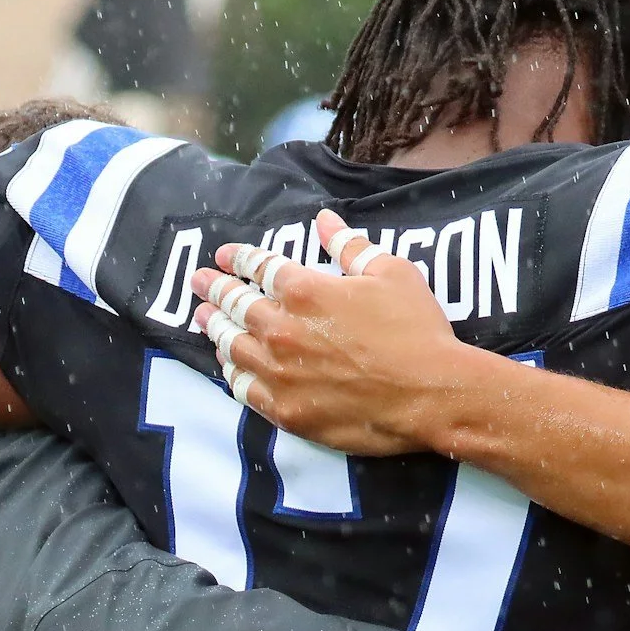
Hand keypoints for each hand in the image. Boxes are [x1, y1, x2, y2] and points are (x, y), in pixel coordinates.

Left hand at [188, 209, 485, 455]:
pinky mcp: (286, 410)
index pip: (259, 267)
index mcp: (305, 290)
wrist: (430, 395)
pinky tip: (228, 366)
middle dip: (214, 289)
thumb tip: (324, 219)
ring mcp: (280, 373)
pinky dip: (231, 373)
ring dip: (215, 329)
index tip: (224, 256)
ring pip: (231, 346)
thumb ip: (350, 246)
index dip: (238, 258)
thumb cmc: (417, 331)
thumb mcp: (391, 273)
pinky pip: (244, 389)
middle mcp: (282, 329)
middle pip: (235, 305)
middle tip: (199, 283)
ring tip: (203, 319)